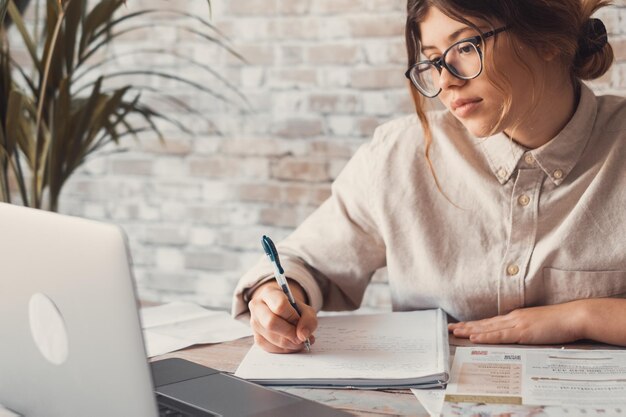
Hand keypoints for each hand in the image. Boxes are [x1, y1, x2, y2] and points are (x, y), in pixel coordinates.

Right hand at [248, 280, 317, 352]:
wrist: (281, 312)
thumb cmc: (293, 309)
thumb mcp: (306, 309)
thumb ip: (308, 320)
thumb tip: (302, 336)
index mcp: (269, 293)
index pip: (280, 305)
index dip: (293, 317)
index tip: (300, 322)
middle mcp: (257, 306)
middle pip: (271, 322)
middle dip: (290, 333)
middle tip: (301, 338)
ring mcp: (254, 322)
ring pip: (271, 337)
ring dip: (289, 343)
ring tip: (300, 341)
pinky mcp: (256, 337)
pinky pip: (270, 347)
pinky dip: (284, 349)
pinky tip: (291, 344)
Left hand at [448, 302, 584, 344]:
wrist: (574, 316)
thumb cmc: (560, 322)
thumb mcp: (538, 325)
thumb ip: (525, 329)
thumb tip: (517, 335)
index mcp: (516, 317)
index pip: (490, 322)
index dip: (474, 325)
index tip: (461, 326)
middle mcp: (513, 318)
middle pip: (484, 324)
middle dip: (466, 326)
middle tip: (449, 328)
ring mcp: (516, 324)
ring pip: (488, 329)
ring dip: (470, 331)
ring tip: (455, 332)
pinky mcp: (522, 332)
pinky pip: (500, 335)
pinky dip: (485, 337)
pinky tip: (474, 338)